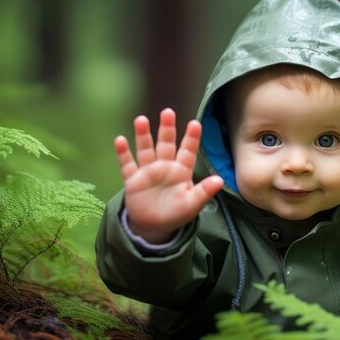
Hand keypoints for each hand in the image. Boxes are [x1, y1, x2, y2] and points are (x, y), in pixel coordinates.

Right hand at [115, 108, 223, 243]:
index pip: (188, 151)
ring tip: (141, 120)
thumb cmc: (176, 213)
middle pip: (166, 144)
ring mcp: (148, 172)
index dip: (191, 138)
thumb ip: (204, 192)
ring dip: (143, 135)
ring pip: (146, 150)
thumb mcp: (192, 204)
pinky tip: (120, 141)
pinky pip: (127, 165)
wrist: (154, 227)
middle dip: (167, 129)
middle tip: (168, 112)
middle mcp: (165, 167)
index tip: (195, 124)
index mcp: (181, 171)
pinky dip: (123, 154)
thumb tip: (220, 180)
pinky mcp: (133, 180)